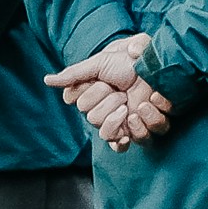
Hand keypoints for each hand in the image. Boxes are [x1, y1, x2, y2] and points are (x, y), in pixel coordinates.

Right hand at [46, 34, 173, 149]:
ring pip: (108, 134)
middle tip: (123, 91)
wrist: (161, 68)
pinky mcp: (137, 131)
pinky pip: (124, 146)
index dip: (91, 95)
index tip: (105, 82)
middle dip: (109, 102)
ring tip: (136, 104)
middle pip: (92, 119)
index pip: (79, 103)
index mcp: (93, 95)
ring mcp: (120, 123)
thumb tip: (47, 80)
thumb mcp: (102, 62)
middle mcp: (103, 111)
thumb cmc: (132, 63)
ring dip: (120, 118)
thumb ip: (74, 74)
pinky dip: (132, 133)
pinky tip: (136, 120)